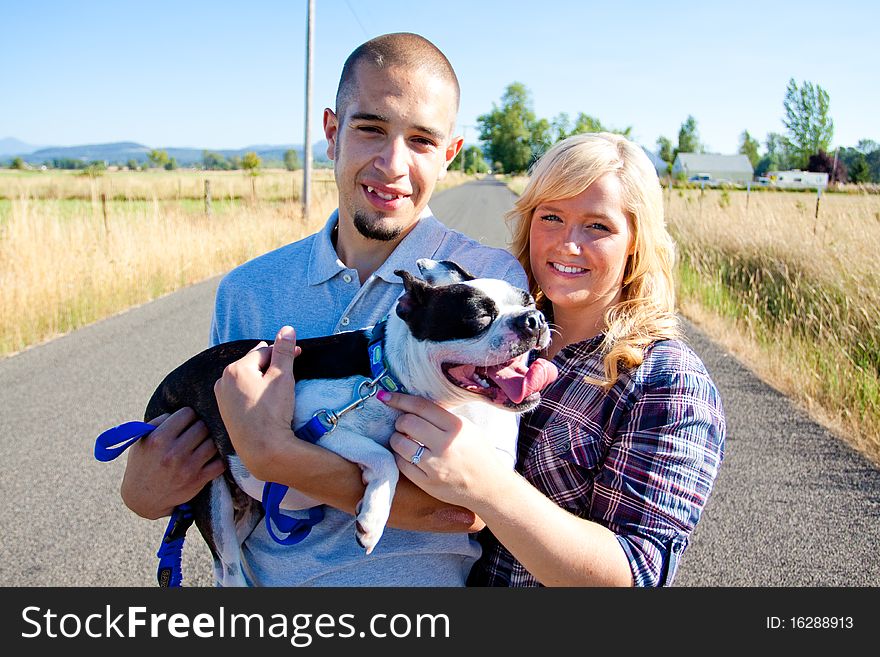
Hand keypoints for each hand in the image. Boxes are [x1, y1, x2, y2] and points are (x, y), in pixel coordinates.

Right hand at [120, 407, 224, 518]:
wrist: (142, 497)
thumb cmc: (143, 463)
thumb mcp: (142, 440)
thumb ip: (160, 422)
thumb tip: (184, 412)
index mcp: (159, 439)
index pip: (187, 413)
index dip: (188, 415)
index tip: (188, 420)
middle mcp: (174, 453)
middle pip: (202, 426)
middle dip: (201, 426)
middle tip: (198, 431)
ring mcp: (188, 467)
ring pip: (213, 442)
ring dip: (210, 440)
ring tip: (204, 442)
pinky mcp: (198, 480)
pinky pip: (220, 462)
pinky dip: (219, 457)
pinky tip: (213, 455)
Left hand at [213, 326, 300, 479]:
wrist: (262, 449)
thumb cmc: (272, 413)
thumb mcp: (282, 377)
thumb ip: (284, 351)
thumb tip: (287, 329)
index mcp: (235, 369)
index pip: (264, 351)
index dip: (283, 353)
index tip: (298, 356)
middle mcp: (223, 380)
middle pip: (253, 364)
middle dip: (272, 366)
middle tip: (289, 375)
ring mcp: (222, 398)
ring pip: (247, 379)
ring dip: (262, 379)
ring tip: (278, 391)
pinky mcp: (225, 412)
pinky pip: (241, 394)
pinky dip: (254, 393)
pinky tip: (265, 403)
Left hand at [380, 391, 508, 509]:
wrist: (490, 487)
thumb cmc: (479, 454)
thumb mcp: (468, 429)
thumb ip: (444, 418)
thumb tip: (414, 405)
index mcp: (457, 427)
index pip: (421, 407)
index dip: (399, 399)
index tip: (385, 396)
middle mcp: (446, 445)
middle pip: (407, 423)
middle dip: (400, 421)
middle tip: (403, 425)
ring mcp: (435, 466)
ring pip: (400, 444)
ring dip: (396, 439)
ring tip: (404, 440)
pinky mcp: (427, 483)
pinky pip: (401, 464)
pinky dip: (400, 456)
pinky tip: (407, 455)